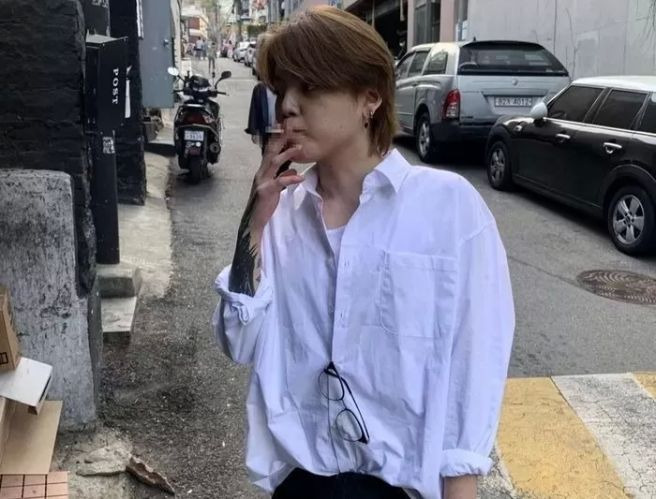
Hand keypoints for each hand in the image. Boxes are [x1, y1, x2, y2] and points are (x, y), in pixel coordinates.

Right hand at [228, 134, 301, 294]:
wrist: (256, 222)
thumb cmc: (266, 206)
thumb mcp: (276, 190)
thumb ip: (283, 178)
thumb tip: (293, 170)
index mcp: (263, 172)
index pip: (270, 152)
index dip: (277, 140)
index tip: (286, 128)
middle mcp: (260, 174)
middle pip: (270, 153)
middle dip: (280, 140)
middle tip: (289, 128)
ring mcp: (262, 182)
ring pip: (274, 163)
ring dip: (287, 154)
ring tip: (299, 147)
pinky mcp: (266, 192)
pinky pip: (279, 182)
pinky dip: (289, 178)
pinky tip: (299, 176)